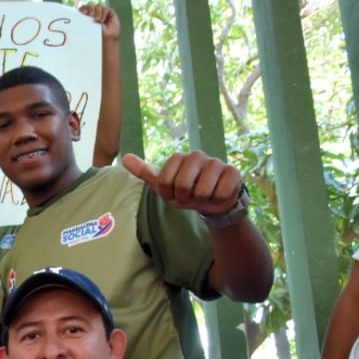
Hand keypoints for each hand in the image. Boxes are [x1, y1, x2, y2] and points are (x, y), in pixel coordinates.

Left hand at [79, 2, 119, 40]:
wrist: (107, 38)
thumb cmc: (96, 35)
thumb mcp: (88, 29)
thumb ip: (84, 23)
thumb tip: (76, 20)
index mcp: (87, 15)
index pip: (83, 8)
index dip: (83, 8)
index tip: (84, 12)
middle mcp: (94, 12)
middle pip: (90, 4)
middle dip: (90, 8)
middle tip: (91, 14)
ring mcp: (101, 11)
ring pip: (98, 6)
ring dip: (98, 12)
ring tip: (97, 20)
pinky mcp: (109, 12)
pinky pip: (106, 9)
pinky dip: (104, 14)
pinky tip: (102, 20)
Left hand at [122, 151, 244, 216]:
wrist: (212, 202)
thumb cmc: (186, 192)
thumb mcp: (163, 184)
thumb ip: (144, 171)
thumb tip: (124, 158)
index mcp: (179, 158)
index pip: (164, 182)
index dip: (168, 194)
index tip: (174, 194)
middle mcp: (197, 156)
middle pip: (182, 185)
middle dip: (184, 198)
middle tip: (189, 196)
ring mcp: (217, 162)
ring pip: (202, 191)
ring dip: (201, 200)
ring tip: (204, 195)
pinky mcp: (233, 172)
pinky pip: (220, 193)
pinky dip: (217, 200)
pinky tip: (218, 194)